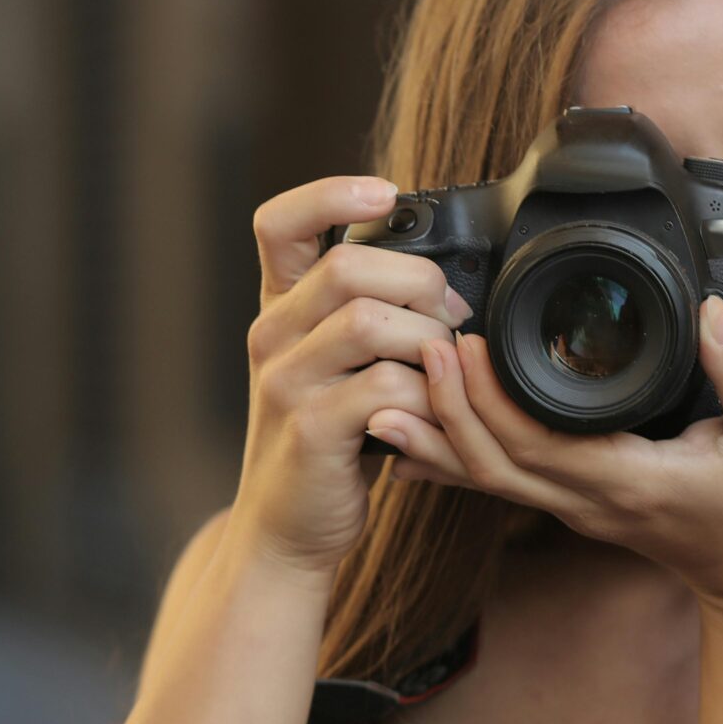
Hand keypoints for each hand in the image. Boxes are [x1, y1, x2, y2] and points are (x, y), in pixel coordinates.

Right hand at [228, 175, 472, 578]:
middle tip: (450, 319)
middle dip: (420, 283)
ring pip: (371, 322)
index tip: (385, 194)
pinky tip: (434, 414)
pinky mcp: (312, 431)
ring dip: (430, 342)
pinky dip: (428, 398)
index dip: (331, 194)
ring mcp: (286, 384)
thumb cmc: (328, 442)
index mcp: (279, 310)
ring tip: (445, 370)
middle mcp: (271, 337)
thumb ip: (364, 318)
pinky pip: (387, 388)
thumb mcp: (331, 368)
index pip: (278, 223)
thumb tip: (445, 284)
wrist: (286, 529)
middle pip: (348, 267)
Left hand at [364, 294, 722, 608]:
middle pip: (490, 464)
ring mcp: (571, 507)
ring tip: (390, 388)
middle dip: (445, 409)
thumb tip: (711, 315)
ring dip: (435, 435)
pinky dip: (451, 458)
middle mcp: (586, 499)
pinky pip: (497, 481)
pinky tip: (412, 436)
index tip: (462, 346)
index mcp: (628, 479)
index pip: (536, 445)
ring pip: (483, 478)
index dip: (488, 402)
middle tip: (417, 350)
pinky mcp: (567, 503)